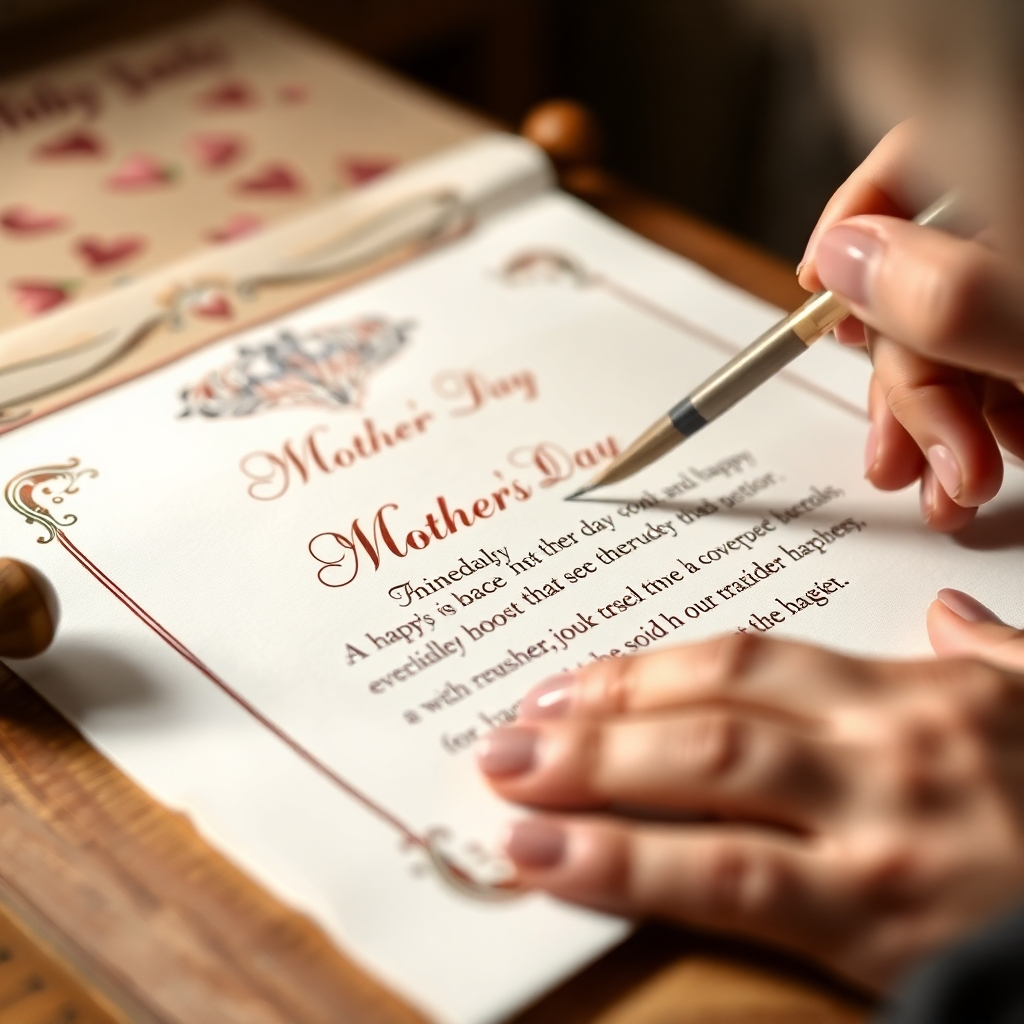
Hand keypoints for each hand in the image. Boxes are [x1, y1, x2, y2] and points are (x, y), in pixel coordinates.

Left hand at [477, 592, 1023, 991]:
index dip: (648, 670)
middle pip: (711, 712)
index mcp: (916, 695)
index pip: (749, 662)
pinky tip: (554, 861)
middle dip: (601, 718)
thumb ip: (988, 654)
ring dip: (590, 778)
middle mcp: (885, 747)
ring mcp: (878, 831)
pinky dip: (628, 870)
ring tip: (507, 784)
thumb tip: (949, 614)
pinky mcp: (878, 922)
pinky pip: (732, 886)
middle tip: (512, 732)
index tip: (574, 684)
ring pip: (708, 778)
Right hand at [798, 120, 1023, 532]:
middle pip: (927, 278)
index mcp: (1012, 192)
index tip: (817, 299)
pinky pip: (992, 370)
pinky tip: (986, 474)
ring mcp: (1023, 297)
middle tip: (905, 463)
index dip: (855, 224)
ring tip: (953, 495)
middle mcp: (1016, 244)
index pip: (920, 161)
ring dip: (939, 428)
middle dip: (907, 388)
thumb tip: (841, 260)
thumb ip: (958, 295)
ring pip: (955, 339)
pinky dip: (982, 429)